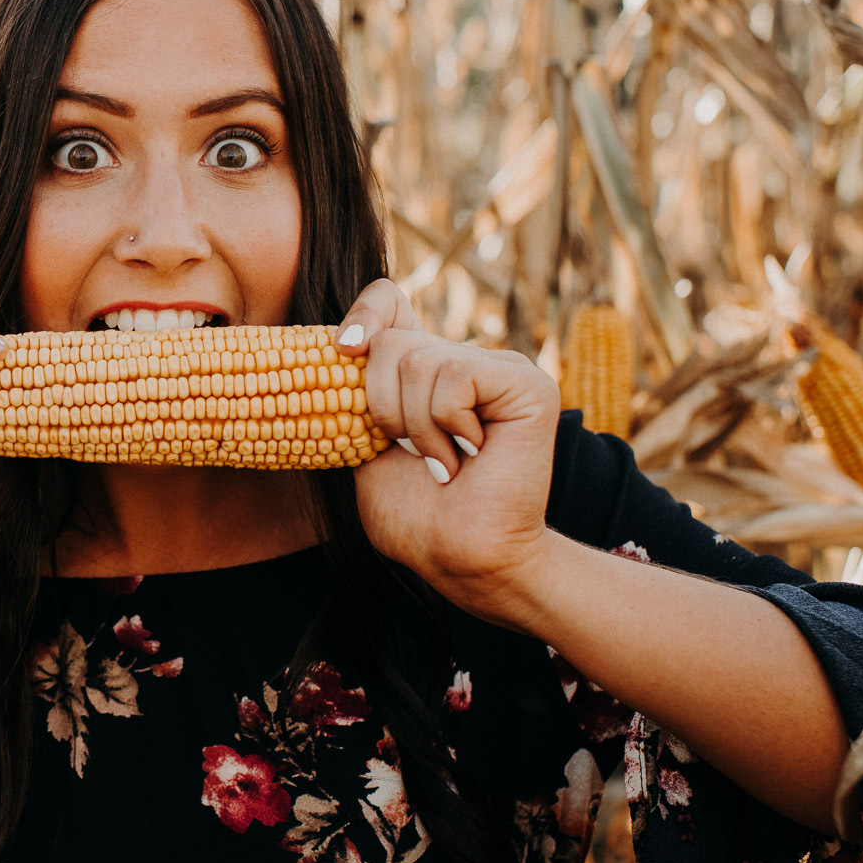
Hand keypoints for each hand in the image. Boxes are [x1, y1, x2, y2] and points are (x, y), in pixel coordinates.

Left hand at [335, 280, 562, 625]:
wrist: (463, 560)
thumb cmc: (417, 518)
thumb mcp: (364, 447)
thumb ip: (353, 396)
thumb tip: (335, 348)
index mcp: (428, 372)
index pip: (389, 302)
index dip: (364, 314)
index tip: (343, 350)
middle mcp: (467, 360)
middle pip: (392, 339)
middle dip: (381, 407)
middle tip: (414, 453)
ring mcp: (502, 368)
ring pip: (418, 359)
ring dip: (415, 426)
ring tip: (444, 462)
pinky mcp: (527, 384)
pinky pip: (454, 376)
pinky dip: (445, 424)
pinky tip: (470, 455)